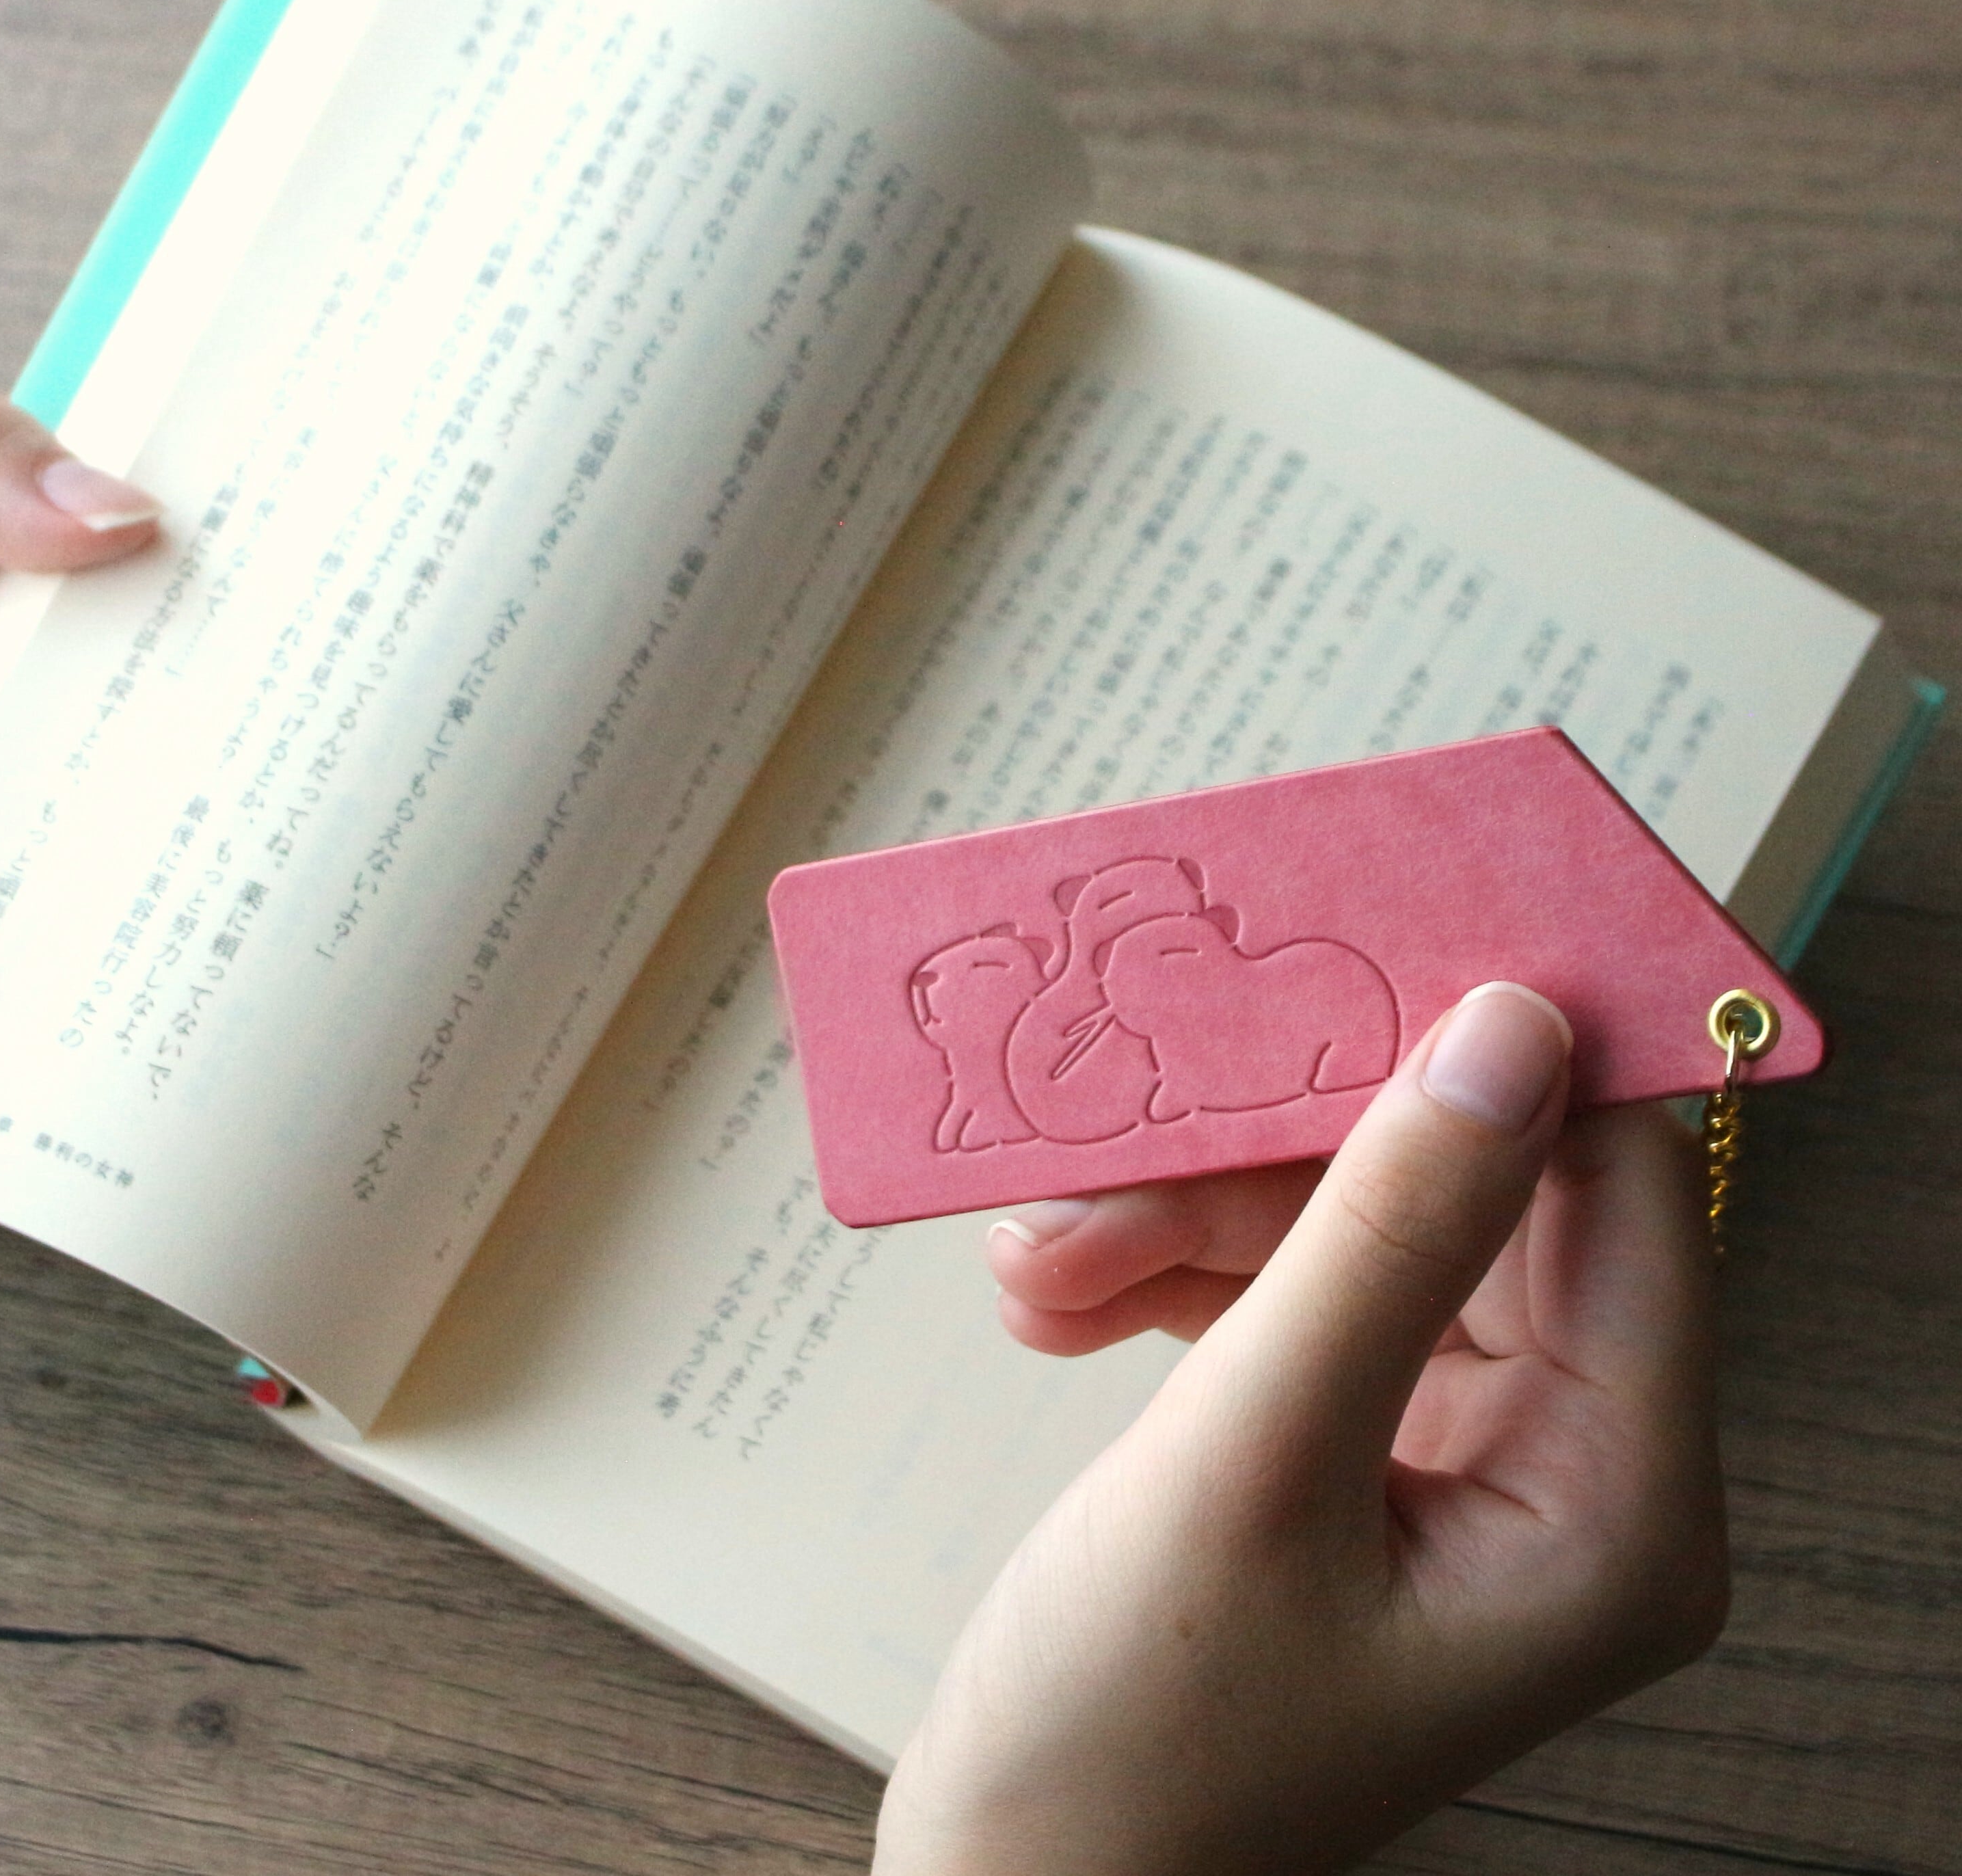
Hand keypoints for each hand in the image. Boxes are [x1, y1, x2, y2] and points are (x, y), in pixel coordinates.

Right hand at [875, 983, 1727, 1875]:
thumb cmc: (1136, 1743)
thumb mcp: (1253, 1460)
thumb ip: (1384, 1233)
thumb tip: (1508, 1029)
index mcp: (1614, 1504)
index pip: (1622, 1193)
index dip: (1525, 1042)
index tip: (1396, 921)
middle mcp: (1566, 1471)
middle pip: (1458, 1197)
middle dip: (1266, 1160)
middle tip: (1118, 1141)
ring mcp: (1455, 1457)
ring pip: (1345, 1231)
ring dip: (1180, 1218)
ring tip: (1041, 1256)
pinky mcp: (1353, 1447)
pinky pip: (1284, 1292)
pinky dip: (1166, 1274)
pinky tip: (1056, 1299)